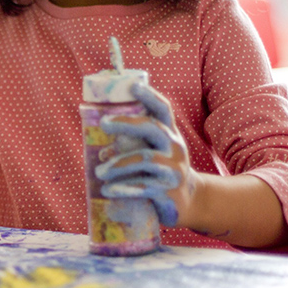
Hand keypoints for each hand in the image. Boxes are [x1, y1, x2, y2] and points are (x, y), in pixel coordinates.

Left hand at [95, 83, 200, 227]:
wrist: (188, 200)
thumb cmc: (161, 170)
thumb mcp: (153, 151)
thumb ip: (132, 143)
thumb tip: (100, 145)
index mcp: (169, 134)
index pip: (163, 110)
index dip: (150, 96)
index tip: (133, 86)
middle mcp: (174, 148)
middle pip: (152, 128)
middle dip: (126, 123)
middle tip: (103, 124)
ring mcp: (174, 169)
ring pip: (144, 159)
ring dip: (117, 164)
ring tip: (99, 172)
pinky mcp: (170, 191)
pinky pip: (143, 186)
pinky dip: (122, 188)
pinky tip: (108, 190)